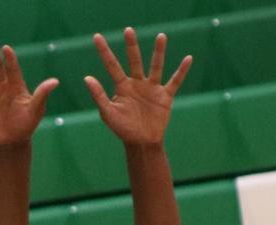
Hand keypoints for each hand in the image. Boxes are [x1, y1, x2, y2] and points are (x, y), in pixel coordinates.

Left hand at [86, 28, 190, 147]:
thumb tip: (87, 78)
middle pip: (134, 60)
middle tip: (128, 30)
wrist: (142, 143)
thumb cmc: (123, 130)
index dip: (104, 52)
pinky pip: (175, 81)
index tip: (97, 37)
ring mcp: (152, 88)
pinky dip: (182, 71)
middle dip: (131, 46)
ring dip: (158, 52)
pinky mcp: (165, 96)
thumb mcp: (108, 113)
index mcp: (122, 87)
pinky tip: (188, 58)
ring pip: (155, 66)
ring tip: (161, 36)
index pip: (112, 65)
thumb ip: (99, 95)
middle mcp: (137, 84)